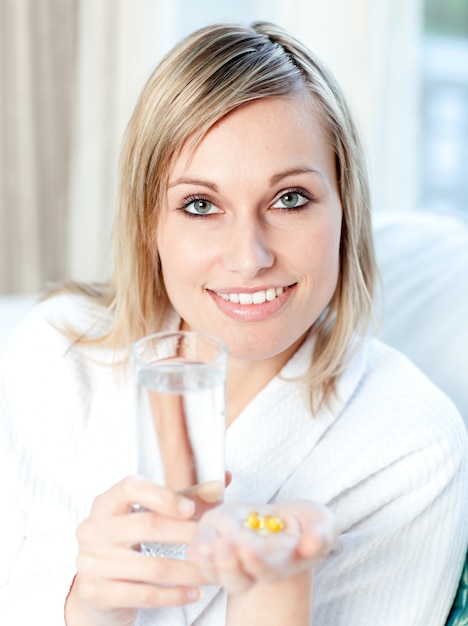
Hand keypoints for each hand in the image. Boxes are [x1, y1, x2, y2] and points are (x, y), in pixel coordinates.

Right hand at [65, 475, 204, 625]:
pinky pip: (145, 594)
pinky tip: (194, 592)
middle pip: (147, 526)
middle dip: (186, 534)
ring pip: (152, 566)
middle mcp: (93, 529)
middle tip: (214, 542)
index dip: (163, 496)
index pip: (131, 488)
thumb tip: (218, 485)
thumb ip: (183, 499)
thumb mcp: (147, 515)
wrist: (93, 586)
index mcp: (106, 503)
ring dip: (189, 570)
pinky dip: (174, 594)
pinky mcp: (97, 593)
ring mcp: (92, 562)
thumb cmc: (127, 542)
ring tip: (212, 571)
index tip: (190, 509)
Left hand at [188, 500, 337, 594]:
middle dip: (229, 565)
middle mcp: (253, 568)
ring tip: (205, 547)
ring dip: (209, 562)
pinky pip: (202, 554)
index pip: (266, 569)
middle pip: (237, 579)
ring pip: (216, 571)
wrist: (287, 521)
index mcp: (280, 565)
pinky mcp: (216, 541)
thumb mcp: (321, 524)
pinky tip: (196, 544)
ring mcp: (232, 557)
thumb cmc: (308, 524)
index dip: (256, 562)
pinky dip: (198, 551)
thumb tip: (311, 545)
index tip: (249, 550)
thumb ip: (319, 534)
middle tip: (223, 546)